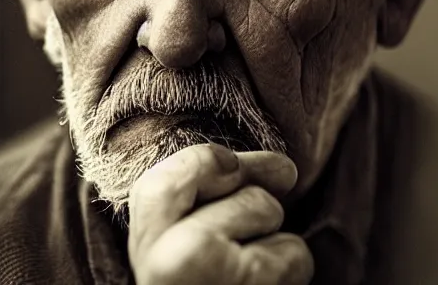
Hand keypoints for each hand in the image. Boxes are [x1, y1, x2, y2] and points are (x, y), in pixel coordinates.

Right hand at [128, 143, 314, 284]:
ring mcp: (212, 271)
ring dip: (271, 240)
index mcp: (144, 242)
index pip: (171, 172)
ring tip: (245, 279)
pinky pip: (293, 251)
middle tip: (232, 249)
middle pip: (234, 184)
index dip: (207, 164)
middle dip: (251, 206)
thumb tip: (285, 168)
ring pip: (268, 210)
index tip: (228, 174)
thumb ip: (216, 190)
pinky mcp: (252, 284)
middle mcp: (169, 255)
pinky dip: (289, 269)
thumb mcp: (183, 241)